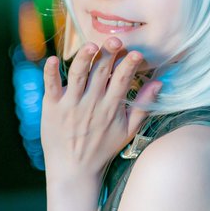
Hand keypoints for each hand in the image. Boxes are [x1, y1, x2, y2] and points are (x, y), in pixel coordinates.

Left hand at [41, 38, 161, 187]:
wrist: (74, 170)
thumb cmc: (102, 149)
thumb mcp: (128, 131)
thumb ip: (143, 106)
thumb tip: (159, 83)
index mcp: (111, 109)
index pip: (122, 81)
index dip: (129, 65)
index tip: (136, 53)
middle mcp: (91, 104)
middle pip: (101, 72)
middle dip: (109, 54)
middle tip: (115, 39)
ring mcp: (71, 105)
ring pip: (78, 74)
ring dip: (84, 58)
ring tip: (92, 45)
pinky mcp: (52, 107)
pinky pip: (50, 85)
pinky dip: (50, 72)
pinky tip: (52, 59)